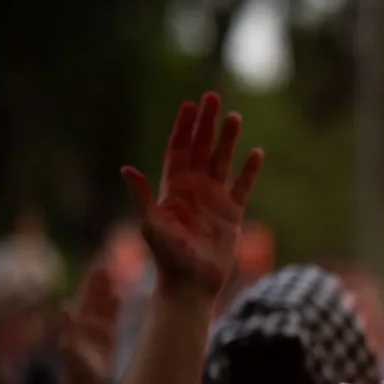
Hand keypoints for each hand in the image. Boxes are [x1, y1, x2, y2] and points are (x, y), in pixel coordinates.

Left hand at [59, 259, 119, 383]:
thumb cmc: (79, 373)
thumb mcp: (72, 353)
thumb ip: (70, 329)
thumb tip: (63, 309)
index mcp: (80, 324)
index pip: (89, 299)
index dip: (94, 284)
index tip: (100, 267)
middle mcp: (87, 324)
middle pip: (95, 297)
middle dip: (100, 281)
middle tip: (105, 262)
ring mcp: (97, 330)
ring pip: (103, 304)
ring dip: (107, 289)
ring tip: (113, 271)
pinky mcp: (106, 339)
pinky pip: (111, 316)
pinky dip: (114, 304)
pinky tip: (119, 294)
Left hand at [121, 92, 263, 300]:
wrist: (192, 286)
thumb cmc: (168, 259)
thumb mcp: (151, 227)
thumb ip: (142, 197)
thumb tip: (126, 168)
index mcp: (173, 189)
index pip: (179, 150)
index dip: (184, 128)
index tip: (191, 105)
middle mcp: (193, 190)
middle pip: (201, 149)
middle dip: (206, 124)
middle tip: (213, 97)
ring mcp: (213, 201)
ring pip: (222, 162)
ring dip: (228, 140)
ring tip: (235, 117)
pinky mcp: (231, 215)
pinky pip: (243, 186)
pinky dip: (249, 170)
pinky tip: (256, 153)